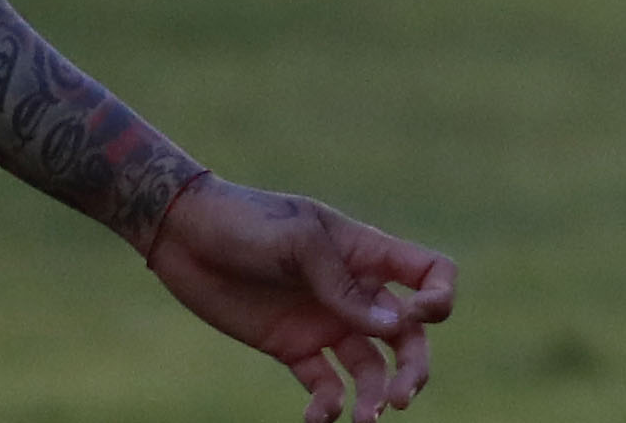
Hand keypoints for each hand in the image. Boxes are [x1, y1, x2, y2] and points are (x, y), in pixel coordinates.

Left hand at [141, 178, 455, 421]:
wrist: (186, 236)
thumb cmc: (248, 222)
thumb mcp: (299, 242)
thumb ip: (343, 286)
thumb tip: (392, 328)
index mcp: (369, 255)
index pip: (431, 273)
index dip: (439, 298)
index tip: (415, 315)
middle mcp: (356, 292)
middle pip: (408, 334)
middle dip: (414, 367)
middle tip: (401, 399)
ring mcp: (325, 322)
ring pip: (371, 365)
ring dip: (375, 394)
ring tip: (363, 419)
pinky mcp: (292, 347)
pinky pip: (322, 382)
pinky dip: (327, 405)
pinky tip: (316, 419)